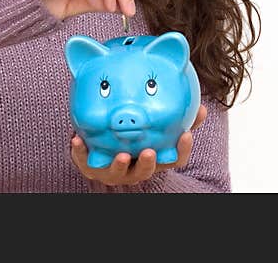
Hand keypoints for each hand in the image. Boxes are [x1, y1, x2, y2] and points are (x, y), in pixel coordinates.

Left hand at [70, 104, 207, 186]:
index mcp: (154, 158)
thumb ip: (178, 115)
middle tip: (150, 153)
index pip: (173, 159)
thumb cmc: (136, 134)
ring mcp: (114, 170)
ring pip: (118, 172)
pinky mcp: (92, 166)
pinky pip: (85, 160)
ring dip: (120, 165)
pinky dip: (80, 151)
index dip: (180, 150)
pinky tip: (76, 138)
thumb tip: (202, 105)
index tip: (185, 135)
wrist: (103, 143)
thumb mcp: (157, 125)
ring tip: (121, 155)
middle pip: (146, 171)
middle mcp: (136, 167)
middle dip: (148, 164)